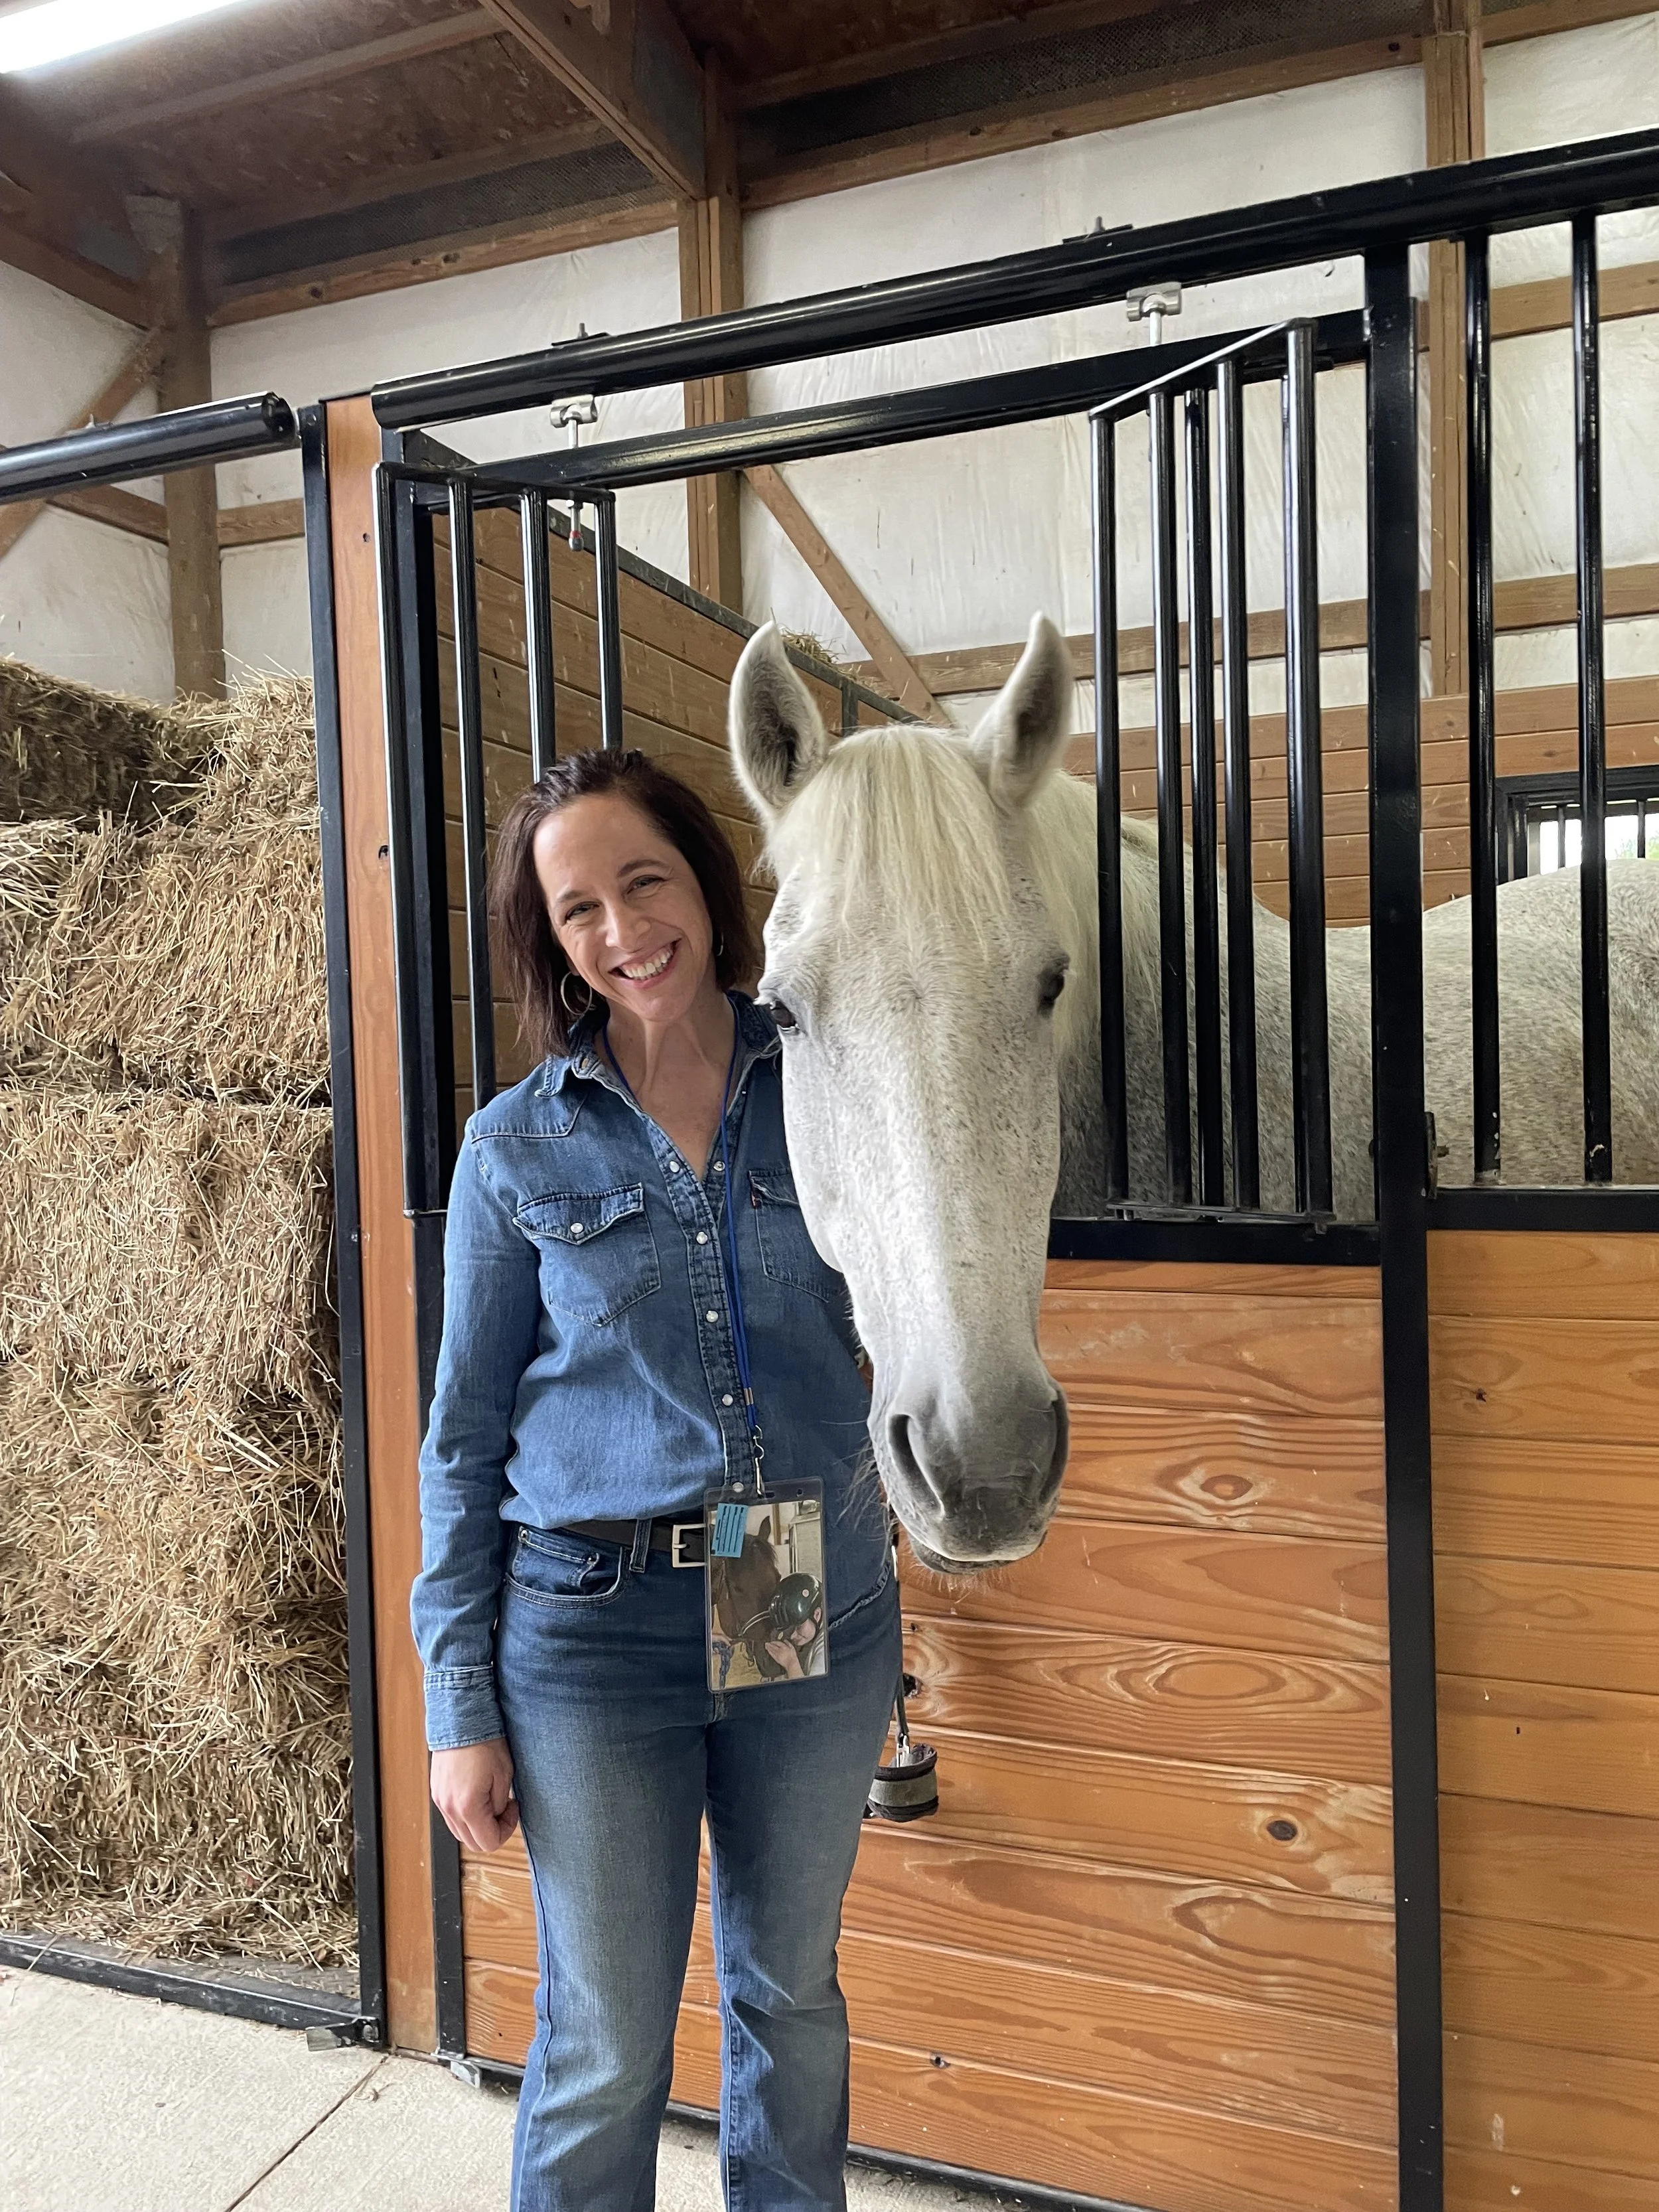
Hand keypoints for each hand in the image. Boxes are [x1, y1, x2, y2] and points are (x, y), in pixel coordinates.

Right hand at [430, 1737, 519, 1851]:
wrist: (462, 1720)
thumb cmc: (485, 1743)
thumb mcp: (504, 1775)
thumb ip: (500, 1805)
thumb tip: (496, 1816)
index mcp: (468, 1807)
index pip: (489, 1842)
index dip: (506, 1830)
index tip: (513, 1809)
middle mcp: (449, 1808)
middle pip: (473, 1842)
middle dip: (492, 1830)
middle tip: (504, 1808)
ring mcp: (440, 1801)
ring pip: (460, 1832)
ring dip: (477, 1824)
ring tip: (490, 1799)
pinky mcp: (436, 1793)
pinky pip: (451, 1817)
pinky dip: (465, 1814)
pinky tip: (477, 1795)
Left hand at [765, 1637, 804, 1679]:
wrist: (791, 1663)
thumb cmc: (792, 1656)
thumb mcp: (792, 1648)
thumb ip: (788, 1643)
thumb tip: (785, 1640)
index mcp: (783, 1647)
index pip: (777, 1643)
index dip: (774, 1642)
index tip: (771, 1641)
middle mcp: (779, 1650)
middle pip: (773, 1646)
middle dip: (769, 1644)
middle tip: (766, 1643)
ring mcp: (777, 1655)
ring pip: (772, 1650)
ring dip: (768, 1648)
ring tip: (766, 1646)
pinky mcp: (776, 1659)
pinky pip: (772, 1654)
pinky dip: (770, 1652)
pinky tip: (768, 1651)